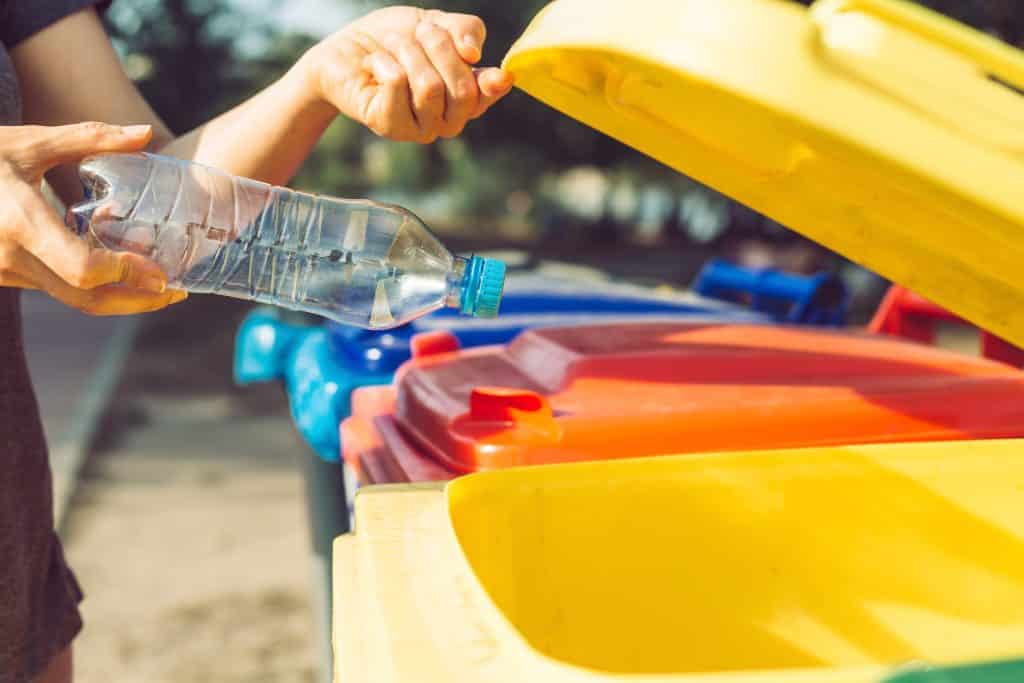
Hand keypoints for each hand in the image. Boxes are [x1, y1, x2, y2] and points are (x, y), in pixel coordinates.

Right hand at [0, 122, 186, 314]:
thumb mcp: (29, 142)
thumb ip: (90, 137)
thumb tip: (144, 133)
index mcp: (21, 222)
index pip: (83, 268)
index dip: (125, 275)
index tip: (160, 272)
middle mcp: (13, 256)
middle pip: (86, 298)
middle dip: (136, 301)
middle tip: (173, 290)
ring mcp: (6, 271)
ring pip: (72, 300)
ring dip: (118, 299)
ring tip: (157, 285)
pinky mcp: (6, 276)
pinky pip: (56, 289)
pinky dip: (92, 288)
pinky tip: (120, 272)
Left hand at [301, 7, 513, 142]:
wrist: (344, 50)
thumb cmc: (393, 39)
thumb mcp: (434, 23)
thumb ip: (464, 30)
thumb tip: (474, 55)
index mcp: (464, 98)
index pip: (487, 96)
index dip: (492, 85)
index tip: (491, 71)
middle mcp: (447, 120)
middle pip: (462, 90)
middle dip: (440, 47)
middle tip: (419, 32)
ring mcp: (420, 128)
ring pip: (430, 88)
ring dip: (409, 52)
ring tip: (393, 46)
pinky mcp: (390, 126)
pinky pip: (398, 85)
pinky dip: (384, 62)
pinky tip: (374, 65)